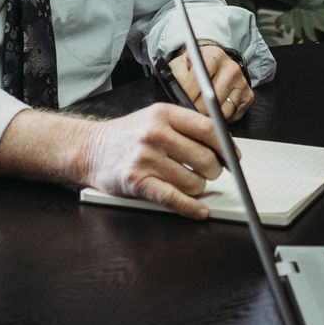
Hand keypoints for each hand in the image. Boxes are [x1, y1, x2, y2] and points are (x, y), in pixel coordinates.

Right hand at [78, 103, 229, 219]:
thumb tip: (223, 145)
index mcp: (163, 114)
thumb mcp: (155, 118)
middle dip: (213, 170)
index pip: (208, 129)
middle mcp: (155, 134)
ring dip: (198, 188)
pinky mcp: (137, 182)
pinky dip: (191, 208)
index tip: (233, 156)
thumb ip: (185, 127)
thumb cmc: (127, 135)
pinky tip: (199, 211)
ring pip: (192, 181)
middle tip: (209, 173)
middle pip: (205, 158)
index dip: (226, 146)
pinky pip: (173, 199)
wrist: (90, 149)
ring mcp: (145, 158)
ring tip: (189, 183)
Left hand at [166, 44, 254, 120]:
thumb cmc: (194, 67)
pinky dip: (221, 118)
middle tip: (187, 113)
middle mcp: (231, 68)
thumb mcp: (181, 65)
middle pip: (213, 98)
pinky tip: (214, 111)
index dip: (188, 95)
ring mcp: (242, 82)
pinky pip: (233, 116)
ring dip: (210, 117)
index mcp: (214, 56)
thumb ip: (178, 77)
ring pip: (223, 111)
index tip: (180, 104)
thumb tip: (179, 97)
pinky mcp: (248, 96)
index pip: (201, 79)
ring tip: (199, 113)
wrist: (214, 65)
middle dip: (197, 109)